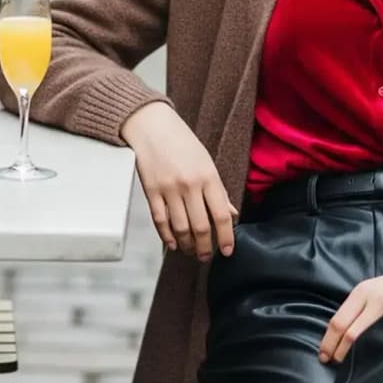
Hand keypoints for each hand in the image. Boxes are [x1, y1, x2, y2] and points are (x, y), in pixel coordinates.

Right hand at [121, 101, 237, 260]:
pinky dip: (166, 236)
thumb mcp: (207, 163)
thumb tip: (231, 215)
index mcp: (209, 177)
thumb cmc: (182, 143)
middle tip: (206, 257)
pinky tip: (172, 243)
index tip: (227, 251)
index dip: (226, 237)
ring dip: (186, 245)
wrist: (152, 126)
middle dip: (205, 247)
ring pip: (180, 228)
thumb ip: (218, 191)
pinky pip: (160, 221)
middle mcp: (190, 184)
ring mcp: (169, 188)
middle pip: (200, 227)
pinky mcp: (151, 190)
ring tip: (190, 251)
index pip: (222, 215)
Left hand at [319, 269, 382, 364]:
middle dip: (339, 353)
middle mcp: (376, 301)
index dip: (328, 343)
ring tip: (349, 363)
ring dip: (354, 356)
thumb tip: (333, 339)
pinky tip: (369, 360)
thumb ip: (351, 311)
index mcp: (362, 292)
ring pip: (366, 341)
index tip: (323, 356)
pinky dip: (373, 354)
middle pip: (350, 335)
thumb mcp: (366, 292)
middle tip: (334, 362)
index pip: (338, 323)